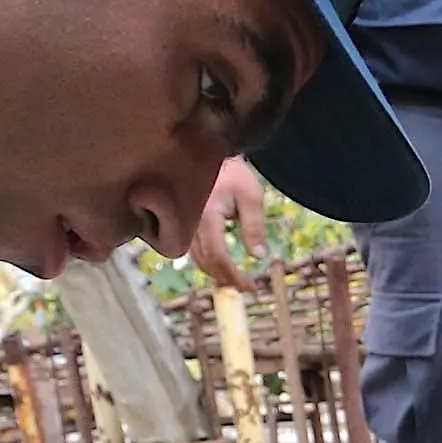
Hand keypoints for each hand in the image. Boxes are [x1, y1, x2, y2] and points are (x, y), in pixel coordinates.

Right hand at [189, 157, 268, 289]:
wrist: (210, 155)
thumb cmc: (234, 174)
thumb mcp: (251, 197)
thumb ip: (254, 227)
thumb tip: (258, 257)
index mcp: (207, 215)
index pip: (218, 256)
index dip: (234, 275)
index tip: (251, 287)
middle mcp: (190, 222)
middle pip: (206, 262)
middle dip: (227, 279)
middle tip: (248, 287)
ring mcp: (184, 224)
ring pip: (197, 259)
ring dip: (217, 274)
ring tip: (238, 281)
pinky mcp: (184, 224)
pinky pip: (194, 250)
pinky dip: (209, 262)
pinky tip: (224, 268)